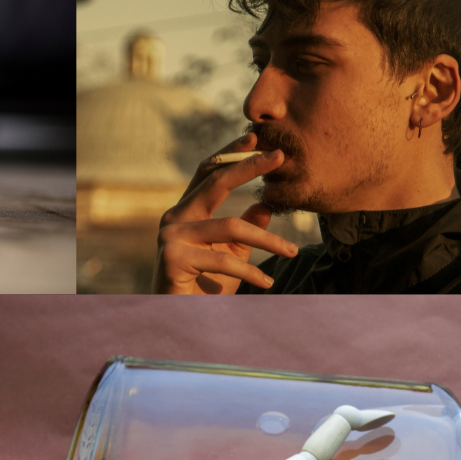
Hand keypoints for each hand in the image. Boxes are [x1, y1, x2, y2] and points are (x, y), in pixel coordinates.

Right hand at [151, 133, 298, 293]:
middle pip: (214, 182)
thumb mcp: (231, 256)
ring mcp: (169, 236)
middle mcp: (173, 219)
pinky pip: (222, 259)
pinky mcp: (171, 257)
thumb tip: (265, 206)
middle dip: (249, 166)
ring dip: (266, 241)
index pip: (207, 173)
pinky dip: (249, 271)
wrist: (179, 322)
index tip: (255, 137)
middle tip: (279, 157)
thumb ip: (245, 231)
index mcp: (184, 213)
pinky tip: (267, 282)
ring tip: (291, 251)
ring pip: (229, 227)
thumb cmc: (204, 289)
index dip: (230, 152)